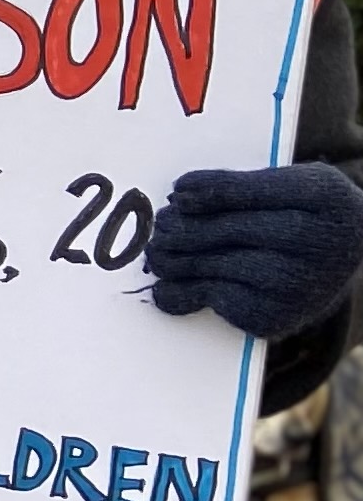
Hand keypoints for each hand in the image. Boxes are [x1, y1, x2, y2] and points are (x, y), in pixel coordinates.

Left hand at [144, 162, 362, 337]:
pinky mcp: (275, 317)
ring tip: (158, 253)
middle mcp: (315, 243)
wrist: (346, 260)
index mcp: (322, 198)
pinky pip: (217, 299)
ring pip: (214, 266)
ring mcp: (296, 285)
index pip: (252, 191)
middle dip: (183, 227)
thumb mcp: (294, 183)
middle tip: (161, 224)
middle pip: (227, 231)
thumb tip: (182, 195)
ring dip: (173, 260)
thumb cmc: (308, 212)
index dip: (209, 191)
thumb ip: (245, 184)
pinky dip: (186, 292)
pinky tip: (170, 286)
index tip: (178, 192)